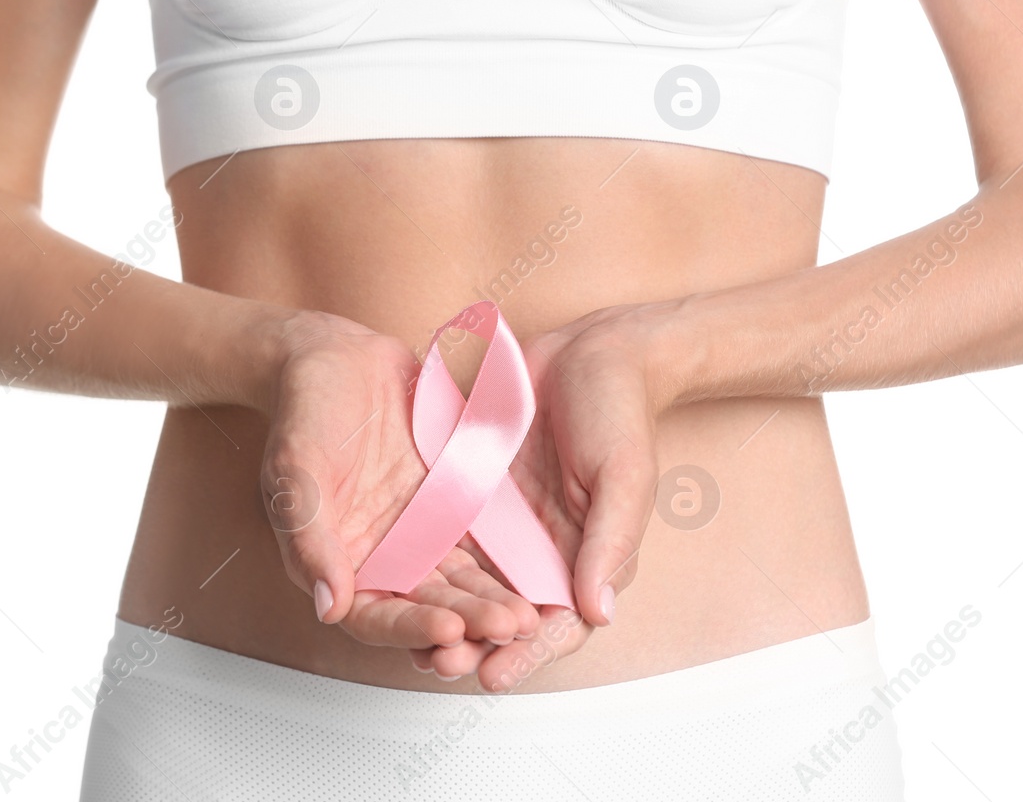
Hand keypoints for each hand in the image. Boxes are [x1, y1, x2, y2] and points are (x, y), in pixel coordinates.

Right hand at [260, 311, 540, 653]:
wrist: (338, 357)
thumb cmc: (306, 411)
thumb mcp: (297, 469)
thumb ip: (310, 538)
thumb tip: (329, 605)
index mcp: (338, 561)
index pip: (375, 615)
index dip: (411, 628)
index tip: (449, 630)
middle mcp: (383, 557)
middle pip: (428, 606)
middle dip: (470, 622)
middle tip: (511, 626)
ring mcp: (421, 533)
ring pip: (461, 582)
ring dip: (493, 602)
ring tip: (529, 614)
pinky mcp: (451, 507)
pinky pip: (482, 543)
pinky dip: (505, 565)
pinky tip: (536, 575)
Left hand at [409, 301, 680, 688]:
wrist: (589, 348)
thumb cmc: (619, 409)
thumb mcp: (625, 475)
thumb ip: (611, 541)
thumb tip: (597, 610)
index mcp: (587, 557)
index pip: (558, 625)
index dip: (528, 654)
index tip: (495, 674)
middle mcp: (542, 550)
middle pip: (506, 616)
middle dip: (475, 644)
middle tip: (442, 662)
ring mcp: (505, 525)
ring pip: (470, 586)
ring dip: (445, 615)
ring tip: (413, 637)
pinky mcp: (472, 494)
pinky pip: (445, 537)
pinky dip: (426, 565)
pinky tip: (397, 582)